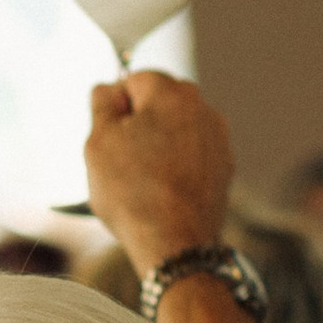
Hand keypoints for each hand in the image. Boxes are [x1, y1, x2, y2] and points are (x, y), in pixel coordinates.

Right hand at [83, 71, 234, 279]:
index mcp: (172, 93)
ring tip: (140, 179)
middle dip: (138, 123)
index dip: (114, 105)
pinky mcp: (224, 168)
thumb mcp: (98, 142)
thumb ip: (102, 105)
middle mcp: (203, 109)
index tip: (106, 131)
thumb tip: (107, 90)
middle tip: (119, 157)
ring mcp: (218, 139)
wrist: (175, 243)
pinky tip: (160, 190)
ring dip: (158, 145)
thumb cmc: (134, 194)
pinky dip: (176, 166)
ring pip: (177, 130)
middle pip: (159, 104)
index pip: (134, 79)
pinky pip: (191, 156)